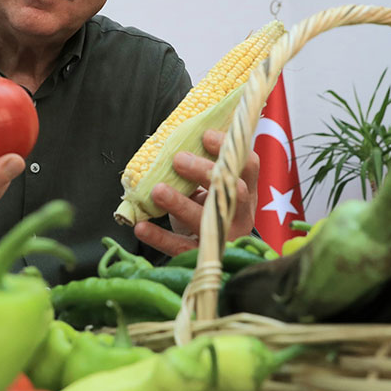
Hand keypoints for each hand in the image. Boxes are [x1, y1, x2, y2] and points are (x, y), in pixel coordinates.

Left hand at [133, 128, 258, 256]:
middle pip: (233, 190)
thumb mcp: (210, 187)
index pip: (248, 165)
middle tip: (178, 159)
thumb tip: (175, 138)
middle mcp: (240, 213)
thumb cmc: (208, 208)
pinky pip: (182, 247)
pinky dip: (160, 237)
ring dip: (180, 203)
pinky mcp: (204, 256)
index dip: (229, 149)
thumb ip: (201, 167)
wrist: (214, 252)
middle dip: (205, 172)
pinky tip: (141, 227)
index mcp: (246, 189)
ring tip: (157, 190)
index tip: (205, 134)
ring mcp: (226, 236)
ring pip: (208, 220)